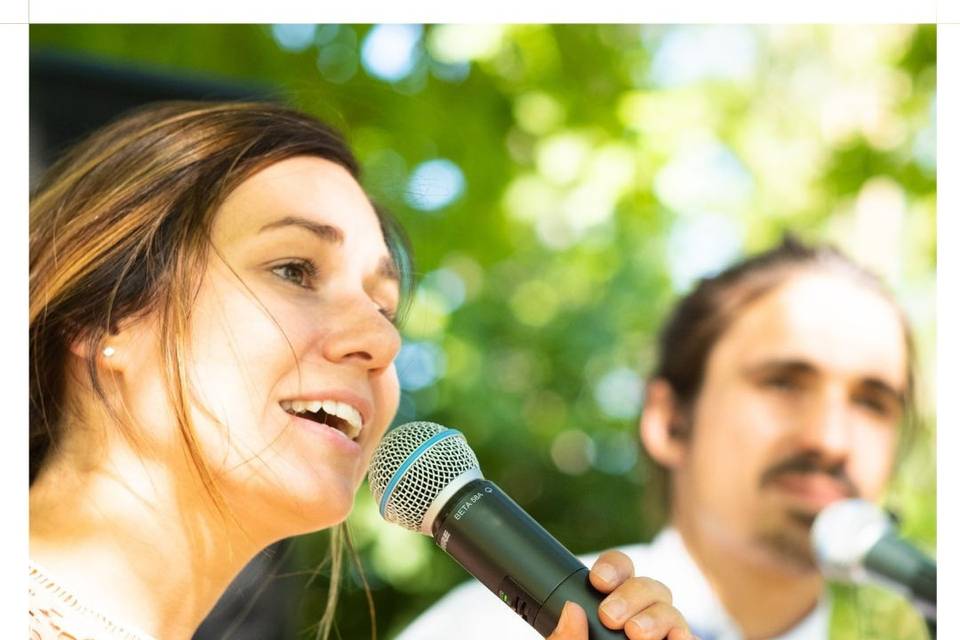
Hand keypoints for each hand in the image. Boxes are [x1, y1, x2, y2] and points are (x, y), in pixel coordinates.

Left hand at [546, 550, 695, 639]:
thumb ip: (564, 639)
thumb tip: (572, 610)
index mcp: (607, 607)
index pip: (618, 571)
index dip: (613, 567)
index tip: (598, 580)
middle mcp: (638, 617)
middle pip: (648, 584)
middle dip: (631, 593)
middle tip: (609, 616)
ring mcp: (661, 633)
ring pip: (669, 607)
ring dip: (655, 615)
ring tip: (636, 634)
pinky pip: (689, 635)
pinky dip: (685, 635)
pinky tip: (676, 638)